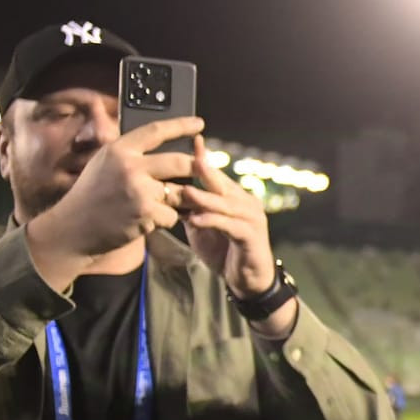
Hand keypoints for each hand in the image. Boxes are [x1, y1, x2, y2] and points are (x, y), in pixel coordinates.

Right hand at [26, 118, 200, 287]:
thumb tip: (157, 139)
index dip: (181, 125)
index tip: (198, 123)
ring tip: (155, 205)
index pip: (156, 131)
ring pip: (180, 192)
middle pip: (180, 161)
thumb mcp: (103, 163)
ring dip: (176, 200)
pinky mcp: (147, 212)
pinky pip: (172, 215)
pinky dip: (164, 220)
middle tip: (203, 172)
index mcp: (119, 150)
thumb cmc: (91, 196)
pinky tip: (145, 221)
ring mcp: (139, 190)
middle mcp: (129, 166)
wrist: (74, 228)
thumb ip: (128, 153)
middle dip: (196, 168)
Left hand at [180, 136, 278, 295]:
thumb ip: (190, 209)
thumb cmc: (224, 250)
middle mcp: (245, 203)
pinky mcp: (252, 237)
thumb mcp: (202, 226)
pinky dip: (213, 222)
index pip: (216, 174)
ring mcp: (252, 219)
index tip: (193, 140)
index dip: (205, 158)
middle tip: (189, 159)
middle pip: (222, 185)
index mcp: (233, 197)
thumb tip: (167, 192)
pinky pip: (230, 226)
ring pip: (226, 205)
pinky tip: (196, 220)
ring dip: (205, 199)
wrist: (247, 280)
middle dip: (206, 171)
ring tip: (186, 192)